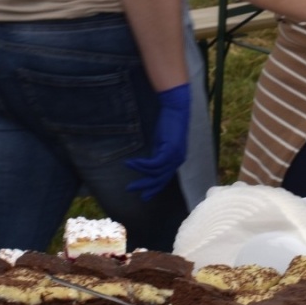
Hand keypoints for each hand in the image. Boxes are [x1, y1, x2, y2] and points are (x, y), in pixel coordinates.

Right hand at [124, 84, 189, 200]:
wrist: (177, 109)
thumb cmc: (169, 122)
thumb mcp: (162, 142)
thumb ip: (157, 153)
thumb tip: (148, 163)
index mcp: (176, 160)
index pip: (165, 178)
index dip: (154, 187)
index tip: (145, 195)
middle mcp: (177, 161)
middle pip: (161, 180)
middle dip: (147, 187)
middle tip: (132, 191)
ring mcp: (174, 156)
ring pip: (156, 174)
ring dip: (141, 176)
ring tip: (128, 178)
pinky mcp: (169, 150)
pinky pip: (153, 164)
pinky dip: (141, 165)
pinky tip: (131, 163)